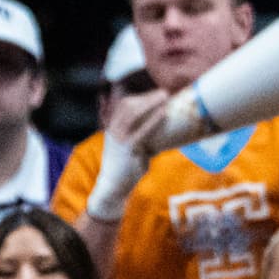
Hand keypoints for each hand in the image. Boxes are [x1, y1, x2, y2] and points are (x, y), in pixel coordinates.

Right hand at [86, 89, 169, 223]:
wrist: (113, 187)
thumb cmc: (125, 167)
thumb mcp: (128, 146)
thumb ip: (139, 134)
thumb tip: (158, 126)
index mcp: (113, 128)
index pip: (123, 104)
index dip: (138, 95)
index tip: (154, 91)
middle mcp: (114, 130)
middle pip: (128, 105)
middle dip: (147, 96)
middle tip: (164, 91)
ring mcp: (120, 139)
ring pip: (134, 114)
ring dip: (150, 102)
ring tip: (165, 96)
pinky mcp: (128, 149)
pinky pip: (142, 130)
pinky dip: (154, 120)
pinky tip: (164, 113)